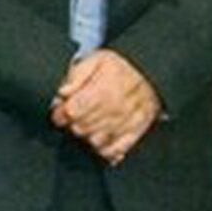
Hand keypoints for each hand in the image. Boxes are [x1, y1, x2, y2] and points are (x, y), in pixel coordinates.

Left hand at [52, 49, 159, 164]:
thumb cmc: (120, 69)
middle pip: (81, 128)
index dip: (61, 113)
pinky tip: (100, 139)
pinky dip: (104, 150)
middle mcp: (116, 108)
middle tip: (74, 116)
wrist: (151, 76)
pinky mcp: (135, 134)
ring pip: (95, 142)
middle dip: (72, 123)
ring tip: (88, 124)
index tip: (60, 111)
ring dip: (86, 135)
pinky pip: (114, 151)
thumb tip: (63, 92)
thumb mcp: (96, 60)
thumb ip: (77, 75)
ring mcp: (126, 124)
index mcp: (104, 88)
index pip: (73, 111)